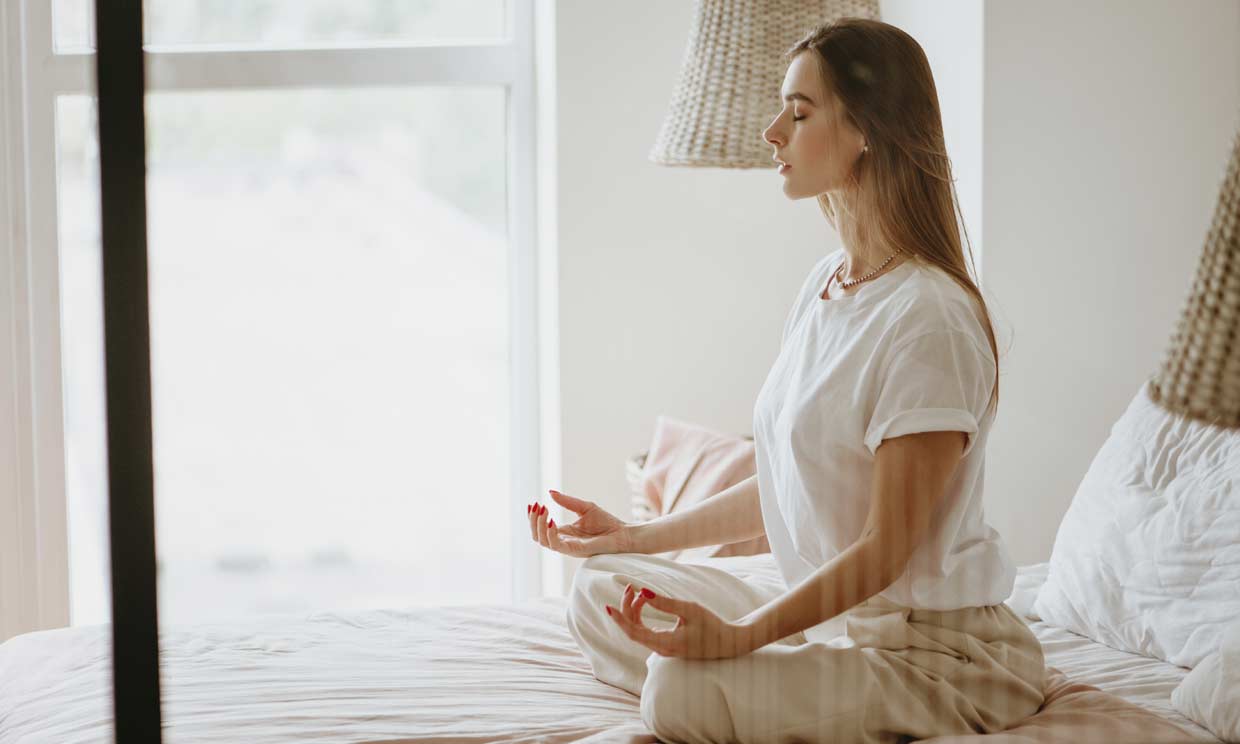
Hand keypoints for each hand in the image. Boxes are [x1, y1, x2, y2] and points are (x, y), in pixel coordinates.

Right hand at [528, 489, 632, 557]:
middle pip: (537, 536)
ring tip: (543, 511)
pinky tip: (551, 521)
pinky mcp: (576, 550)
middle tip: (536, 506)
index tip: (533, 503)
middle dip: (533, 521)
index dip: (534, 517)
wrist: (624, 533)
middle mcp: (564, 541)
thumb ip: (567, 501)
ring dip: (539, 526)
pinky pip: (557, 546)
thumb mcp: (584, 507)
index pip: (541, 528)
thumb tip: (550, 492)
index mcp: (565, 533)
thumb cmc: (607, 523)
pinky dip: (550, 534)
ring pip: (544, 541)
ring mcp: (569, 547)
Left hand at [604, 583, 752, 659]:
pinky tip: (645, 601)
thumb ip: (665, 602)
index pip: (634, 633)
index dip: (620, 619)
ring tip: (638, 591)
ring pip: (639, 630)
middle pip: (633, 630)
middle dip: (627, 608)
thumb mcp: (690, 610)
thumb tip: (643, 592)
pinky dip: (641, 616)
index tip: (608, 607)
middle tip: (630, 587)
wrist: (729, 642)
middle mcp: (661, 649)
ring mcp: (663, 648)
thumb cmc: (712, 625)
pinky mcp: (667, 645)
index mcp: (666, 644)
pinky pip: (646, 631)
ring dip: (634, 611)